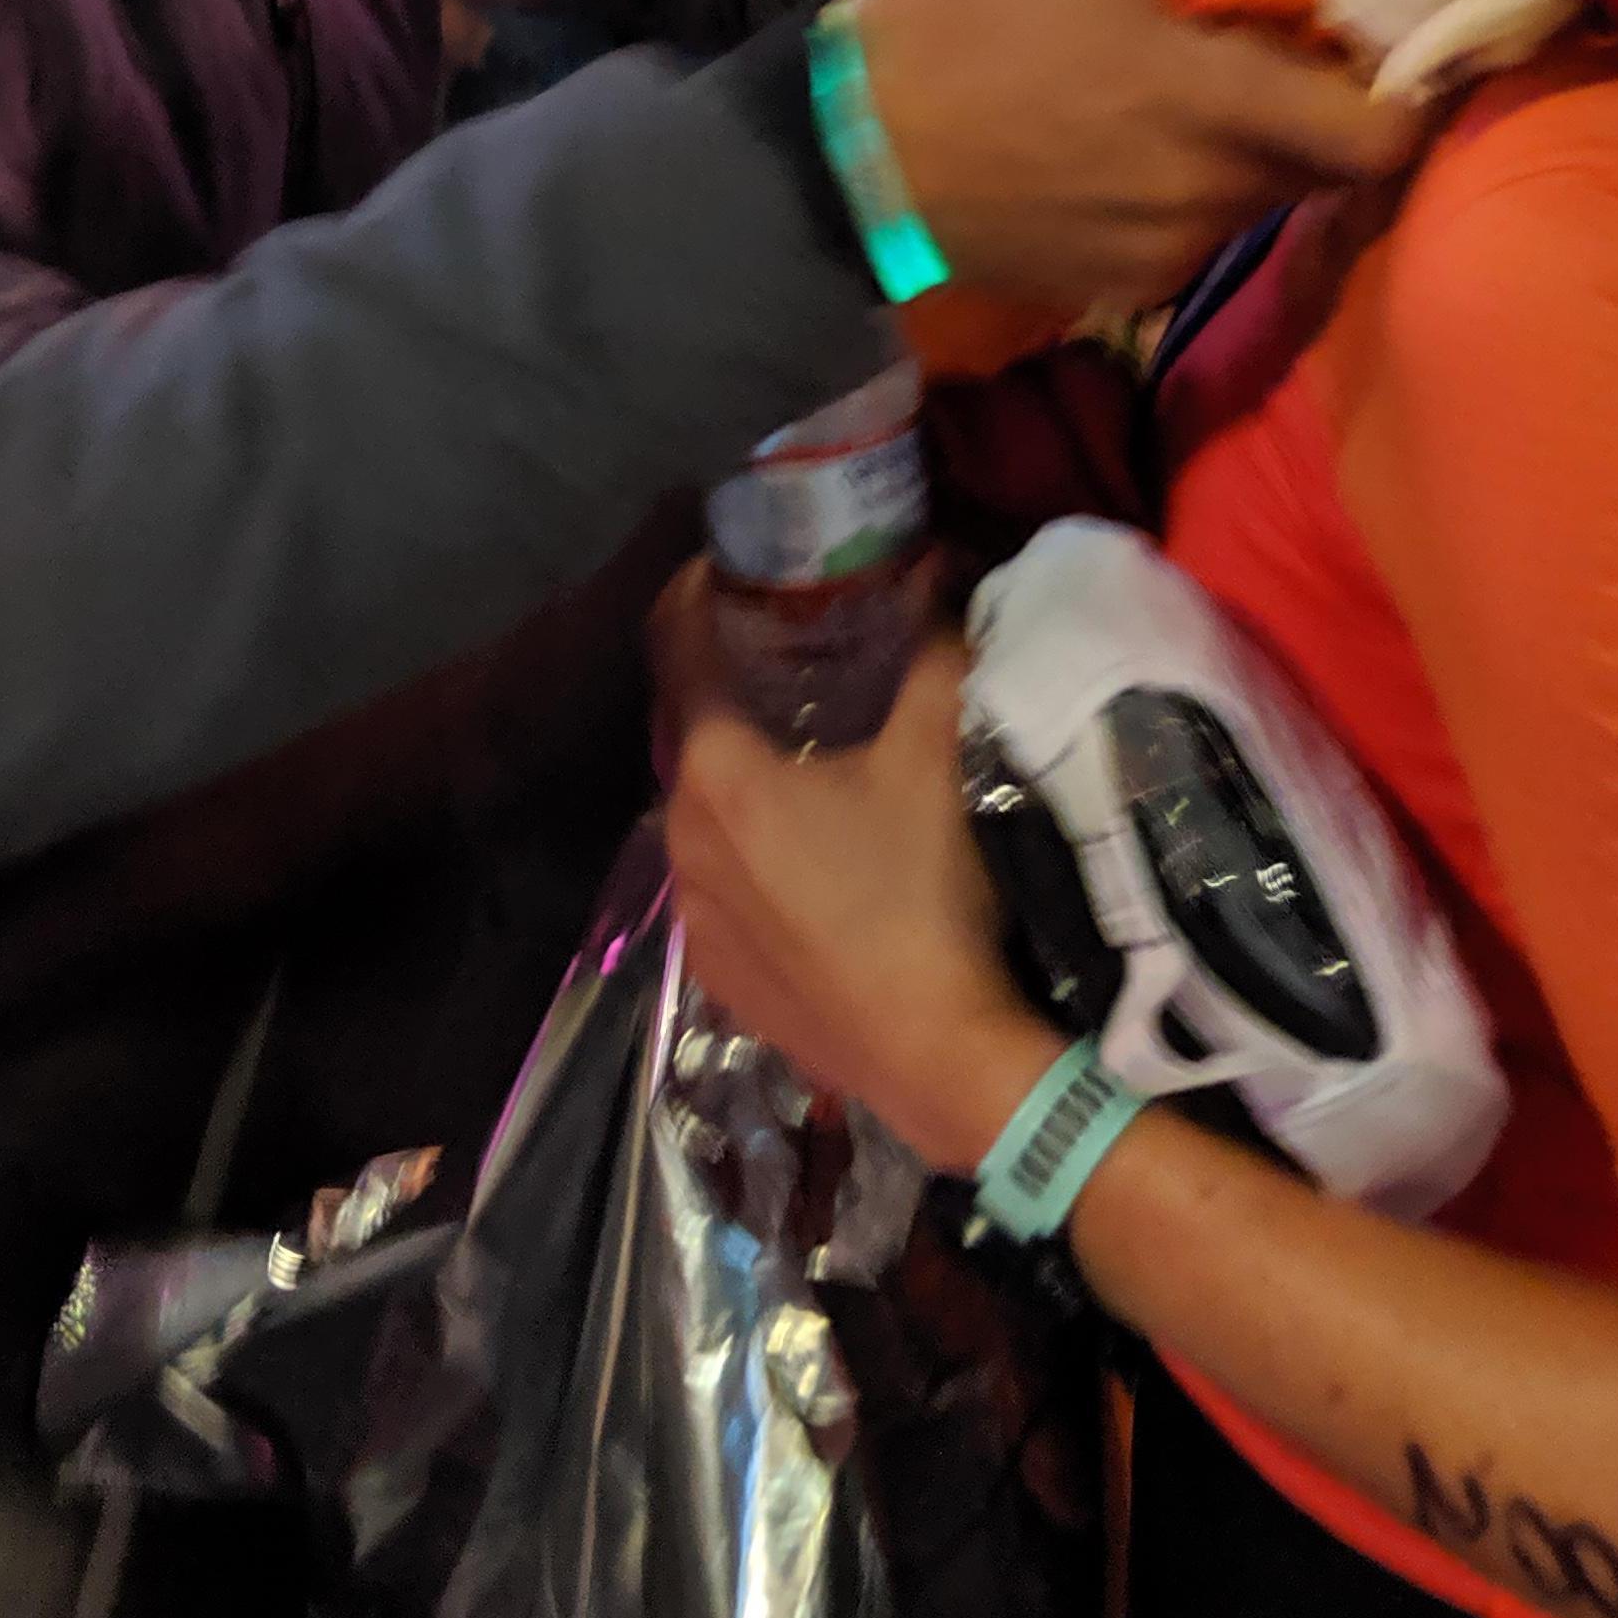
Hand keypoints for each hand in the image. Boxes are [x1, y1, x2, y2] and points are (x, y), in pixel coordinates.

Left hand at [658, 586, 1056, 1174]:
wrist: (937, 1055)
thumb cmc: (926, 889)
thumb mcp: (939, 748)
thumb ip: (936, 644)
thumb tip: (936, 568)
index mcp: (718, 771)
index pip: (677, 648)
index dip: (696, 591)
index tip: (732, 563)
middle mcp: (681, 838)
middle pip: (686, 733)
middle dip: (723, 686)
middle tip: (784, 656)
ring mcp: (694, 918)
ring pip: (700, 816)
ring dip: (735, 777)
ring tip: (798, 756)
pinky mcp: (719, 980)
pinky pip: (718, 887)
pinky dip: (747, 854)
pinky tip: (804, 858)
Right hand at [851, 0, 1420, 303]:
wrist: (850, 156)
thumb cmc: (954, 19)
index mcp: (1204, 96)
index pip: (1377, 134)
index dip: (1407, 95)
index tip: (1389, 44)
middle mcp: (1207, 190)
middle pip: (1329, 164)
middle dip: (1323, 108)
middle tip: (1283, 48)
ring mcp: (1170, 251)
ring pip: (1265, 199)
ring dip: (1254, 148)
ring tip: (1192, 91)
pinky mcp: (1130, 287)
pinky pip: (1201, 233)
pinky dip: (1191, 191)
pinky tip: (1129, 146)